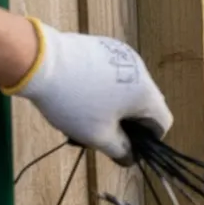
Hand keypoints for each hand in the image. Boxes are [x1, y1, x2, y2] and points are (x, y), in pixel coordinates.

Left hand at [3, 18, 172, 163]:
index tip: (124, 145)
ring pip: (127, 89)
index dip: (148, 140)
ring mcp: (123, 55)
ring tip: (83, 113)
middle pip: (144, 105)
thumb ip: (120, 150)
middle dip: (125, 123)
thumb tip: (131, 158)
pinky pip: (113, 74)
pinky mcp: (105, 46)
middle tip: (99, 133)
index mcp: (146, 93)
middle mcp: (142, 71)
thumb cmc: (73, 102)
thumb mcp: (97, 136)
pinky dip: (103, 87)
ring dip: (113, 105)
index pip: (163, 122)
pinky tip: (79, 91)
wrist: (40, 61)